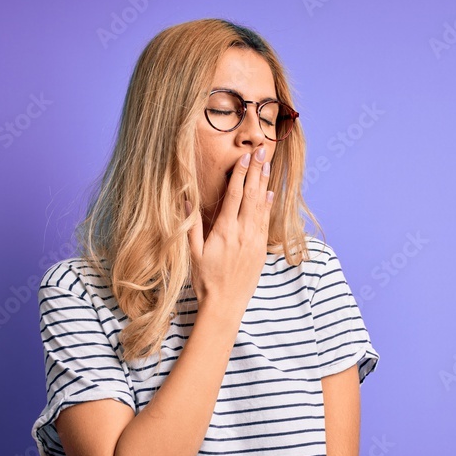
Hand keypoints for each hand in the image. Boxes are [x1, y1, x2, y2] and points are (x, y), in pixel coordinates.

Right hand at [186, 145, 273, 314]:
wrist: (225, 305)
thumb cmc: (205, 280)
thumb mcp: (192, 253)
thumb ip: (191, 226)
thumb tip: (186, 201)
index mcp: (224, 231)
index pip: (235, 195)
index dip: (241, 174)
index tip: (245, 157)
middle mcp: (242, 233)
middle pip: (252, 195)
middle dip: (257, 171)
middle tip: (263, 150)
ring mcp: (254, 241)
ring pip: (261, 205)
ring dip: (264, 183)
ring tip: (268, 164)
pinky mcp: (261, 249)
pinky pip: (266, 221)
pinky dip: (268, 205)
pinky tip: (270, 192)